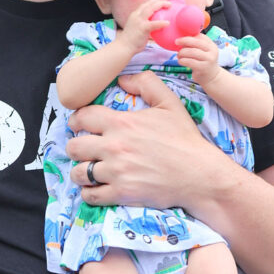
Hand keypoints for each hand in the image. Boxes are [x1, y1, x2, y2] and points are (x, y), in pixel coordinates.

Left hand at [66, 70, 221, 208]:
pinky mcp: (121, 193)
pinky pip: (90, 195)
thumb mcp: (169, 103)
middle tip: (83, 149)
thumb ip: (146, 84)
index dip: (76, 120)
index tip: (78, 124)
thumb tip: (123, 78)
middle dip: (75, 147)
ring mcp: (116, 172)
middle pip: (74, 146)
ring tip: (87, 170)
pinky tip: (95, 188)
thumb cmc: (184, 139)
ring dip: (80, 171)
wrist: (200, 174)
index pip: (83, 117)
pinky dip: (89, 193)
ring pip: (78, 172)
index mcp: (122, 123)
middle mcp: (114, 146)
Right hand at [119, 0, 169, 53]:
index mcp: (135, 14)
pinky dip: (161, 22)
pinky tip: (167, 23)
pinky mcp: (142, 28)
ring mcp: (139, 21)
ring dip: (161, 5)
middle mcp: (136, 15)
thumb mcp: (137, 27)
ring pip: (150, 9)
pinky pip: (153, 24)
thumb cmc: (132, 40)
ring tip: (170, 5)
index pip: (146, 4)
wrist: (123, 47)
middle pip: (149, 3)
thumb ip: (145, 24)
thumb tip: (155, 26)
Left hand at [176, 33, 219, 87]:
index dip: (189, 36)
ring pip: (192, 52)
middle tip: (176, 42)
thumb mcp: (204, 52)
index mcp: (211, 45)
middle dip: (184, 41)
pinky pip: (189, 62)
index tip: (181, 38)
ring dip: (182, 52)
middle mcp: (212, 51)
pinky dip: (182, 60)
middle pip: (196, 42)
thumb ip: (196, 45)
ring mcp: (208, 60)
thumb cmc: (204, 62)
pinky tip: (180, 61)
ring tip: (178, 55)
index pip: (200, 36)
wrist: (211, 77)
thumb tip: (181, 39)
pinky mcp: (203, 68)